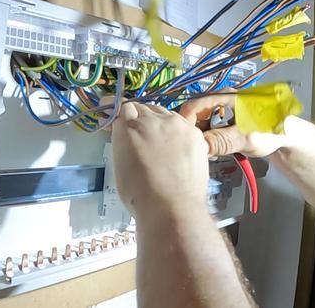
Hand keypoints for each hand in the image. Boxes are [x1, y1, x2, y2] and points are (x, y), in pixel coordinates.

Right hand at [111, 102, 208, 218]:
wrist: (171, 206)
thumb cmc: (140, 194)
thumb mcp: (120, 164)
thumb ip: (124, 142)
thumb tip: (128, 136)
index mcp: (128, 127)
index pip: (124, 107)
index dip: (124, 115)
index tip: (124, 121)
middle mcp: (151, 119)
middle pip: (145, 108)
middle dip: (142, 119)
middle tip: (144, 137)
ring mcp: (175, 124)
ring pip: (166, 114)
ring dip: (162, 124)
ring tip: (164, 146)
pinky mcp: (194, 132)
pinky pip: (184, 126)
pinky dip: (180, 134)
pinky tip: (179, 152)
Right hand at [179, 93, 282, 157]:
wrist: (286, 136)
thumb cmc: (272, 130)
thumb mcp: (246, 137)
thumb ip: (223, 141)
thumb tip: (200, 145)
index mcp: (224, 96)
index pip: (193, 107)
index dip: (186, 125)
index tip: (185, 142)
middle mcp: (219, 100)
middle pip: (194, 116)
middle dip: (193, 134)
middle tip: (197, 152)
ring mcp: (220, 111)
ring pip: (199, 125)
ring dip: (200, 139)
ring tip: (207, 153)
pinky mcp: (222, 121)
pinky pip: (207, 130)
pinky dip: (207, 141)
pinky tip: (213, 151)